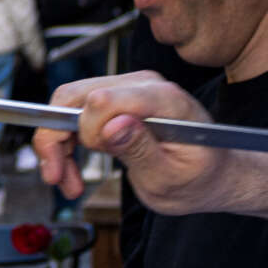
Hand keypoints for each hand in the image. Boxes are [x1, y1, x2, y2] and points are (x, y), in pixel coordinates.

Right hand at [34, 70, 226, 213]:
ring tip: (66, 182)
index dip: (83, 133)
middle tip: (56, 179)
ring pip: (68, 104)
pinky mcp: (117, 98)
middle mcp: (144, 85)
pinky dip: (65, 141)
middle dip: (54, 138)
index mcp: (165, 100)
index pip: (103, 100)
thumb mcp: (171, 178)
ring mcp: (128, 88)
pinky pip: (75, 111)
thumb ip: (141, 150)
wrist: (213, 175)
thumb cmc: (199, 179)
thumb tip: (112, 125)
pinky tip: (70, 170)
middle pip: (74, 96)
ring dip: (56, 143)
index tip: (77, 171)